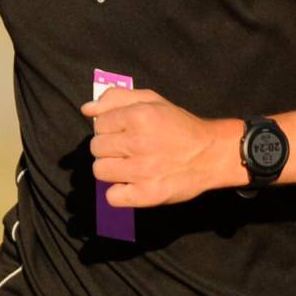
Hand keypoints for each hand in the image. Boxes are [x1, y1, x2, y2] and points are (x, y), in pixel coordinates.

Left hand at [79, 87, 244, 206]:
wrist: (210, 154)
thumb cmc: (177, 125)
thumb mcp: (151, 100)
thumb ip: (116, 98)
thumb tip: (86, 109)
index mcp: (139, 115)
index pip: (98, 124)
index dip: (109, 127)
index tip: (124, 131)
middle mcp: (138, 142)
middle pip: (96, 147)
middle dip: (109, 146)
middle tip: (128, 148)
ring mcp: (142, 171)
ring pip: (100, 171)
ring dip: (111, 168)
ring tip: (129, 164)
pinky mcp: (147, 195)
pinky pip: (112, 197)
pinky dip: (119, 192)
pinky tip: (132, 182)